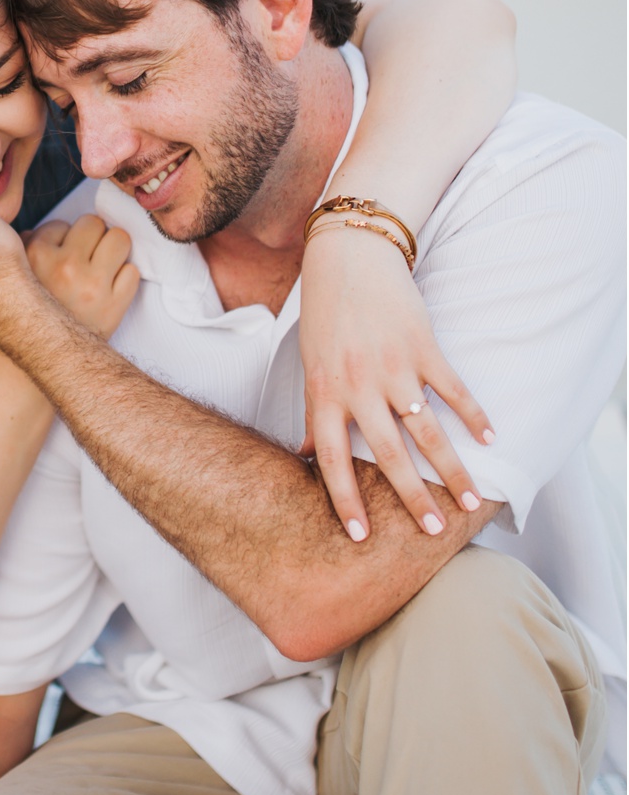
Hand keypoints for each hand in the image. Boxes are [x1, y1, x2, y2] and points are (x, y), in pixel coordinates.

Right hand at [26, 215, 139, 338]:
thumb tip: (39, 230)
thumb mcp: (15, 277)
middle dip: (92, 237)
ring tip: (103, 266)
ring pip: (120, 239)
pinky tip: (110, 288)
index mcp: (37, 255)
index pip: (62, 223)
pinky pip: (132, 271)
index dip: (63, 239)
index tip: (61, 256)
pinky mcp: (113, 306)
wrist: (39, 364)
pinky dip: (124, 278)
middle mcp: (65, 267)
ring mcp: (92, 286)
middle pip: (94, 223)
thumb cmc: (27, 318)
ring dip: (113, 250)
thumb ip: (25, 248)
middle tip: (87, 256)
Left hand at [299, 224, 493, 539]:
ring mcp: (394, 367)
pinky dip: (473, 414)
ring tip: (471, 503)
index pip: (330, 461)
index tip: (360, 537)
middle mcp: (359, 386)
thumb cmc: (326, 316)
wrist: (350, 258)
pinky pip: (452, 389)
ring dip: (451, 470)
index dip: (345, 500)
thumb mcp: (311, 366)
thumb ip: (313, 412)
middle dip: (411, 497)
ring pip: (426, 430)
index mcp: (326, 394)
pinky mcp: (423, 346)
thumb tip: (304, 454)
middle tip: (433, 533)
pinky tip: (491, 438)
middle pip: (387, 455)